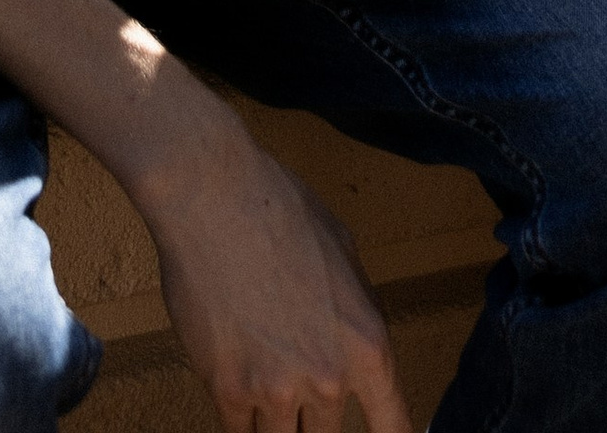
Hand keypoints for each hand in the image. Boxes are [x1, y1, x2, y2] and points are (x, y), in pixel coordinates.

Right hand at [143, 103, 412, 431]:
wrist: (213, 197)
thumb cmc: (281, 210)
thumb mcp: (344, 253)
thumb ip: (356, 313)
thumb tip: (356, 349)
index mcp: (367, 345)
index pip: (393, 425)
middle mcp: (328, 378)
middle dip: (314, 419)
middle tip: (294, 383)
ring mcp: (276, 390)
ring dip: (275, 421)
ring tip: (264, 382)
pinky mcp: (228, 390)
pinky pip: (240, 430)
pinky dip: (240, 415)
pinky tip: (236, 386)